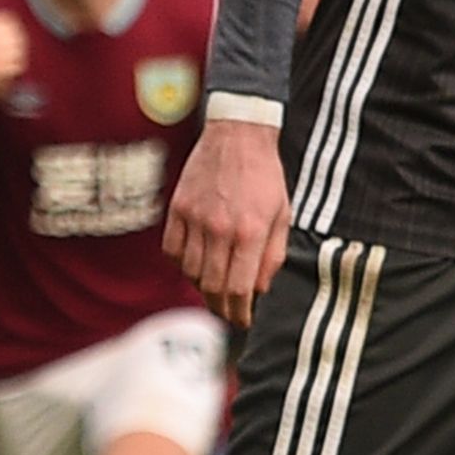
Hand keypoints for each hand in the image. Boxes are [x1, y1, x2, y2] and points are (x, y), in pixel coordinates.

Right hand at [166, 115, 289, 328]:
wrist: (238, 134)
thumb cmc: (265, 175)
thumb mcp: (283, 215)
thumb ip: (272, 255)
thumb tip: (259, 290)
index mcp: (250, 232)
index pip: (238, 288)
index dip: (240, 312)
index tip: (242, 320)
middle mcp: (220, 229)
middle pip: (211, 287)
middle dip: (220, 309)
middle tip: (227, 314)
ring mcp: (194, 219)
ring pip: (190, 272)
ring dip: (202, 288)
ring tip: (214, 290)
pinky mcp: (177, 209)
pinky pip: (172, 251)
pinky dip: (182, 265)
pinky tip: (195, 265)